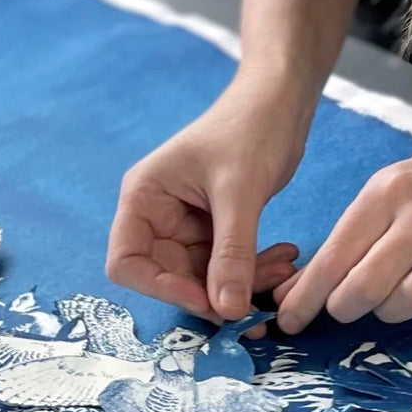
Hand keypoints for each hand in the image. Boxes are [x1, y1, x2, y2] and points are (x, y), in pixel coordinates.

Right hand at [106, 75, 313, 324]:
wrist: (281, 99)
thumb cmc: (251, 128)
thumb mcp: (241, 193)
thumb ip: (232, 254)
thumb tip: (228, 312)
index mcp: (144, 198)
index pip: (127, 263)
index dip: (160, 289)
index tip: (206, 301)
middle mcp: (157, 215)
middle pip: (168, 278)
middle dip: (212, 292)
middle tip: (255, 300)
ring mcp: (185, 224)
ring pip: (203, 278)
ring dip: (241, 283)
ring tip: (284, 269)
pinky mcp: (213, 228)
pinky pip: (226, 265)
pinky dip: (253, 269)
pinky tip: (284, 258)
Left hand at [275, 112, 411, 331]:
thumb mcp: (383, 195)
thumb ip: (342, 244)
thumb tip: (292, 294)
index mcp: (387, 193)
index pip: (335, 256)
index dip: (307, 297)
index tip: (288, 321)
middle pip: (367, 287)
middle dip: (345, 308)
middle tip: (347, 307)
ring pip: (408, 304)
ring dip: (392, 310)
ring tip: (397, 291)